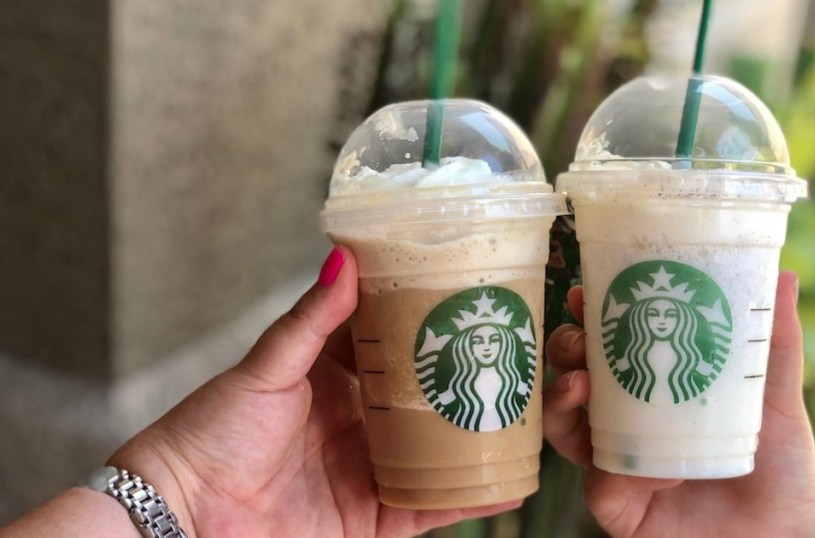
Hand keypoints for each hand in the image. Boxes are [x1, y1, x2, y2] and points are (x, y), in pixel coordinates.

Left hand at [109, 248, 518, 536]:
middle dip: (463, 378)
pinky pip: (431, 504)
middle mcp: (357, 421)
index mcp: (331, 378)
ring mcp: (369, 468)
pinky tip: (505, 479)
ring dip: (476, 435)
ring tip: (524, 413)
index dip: (427, 322)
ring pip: (438, 448)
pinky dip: (469, 495)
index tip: (467, 297)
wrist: (185, 514)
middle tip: (512, 352)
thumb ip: (311, 320)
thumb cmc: (210, 434)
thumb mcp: (266, 367)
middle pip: (423, 396)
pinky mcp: (374, 517)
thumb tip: (344, 257)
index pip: (391, 343)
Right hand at [543, 272, 814, 536]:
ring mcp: (615, 465)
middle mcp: (624, 424)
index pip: (604, 346)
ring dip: (559, 402)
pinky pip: (600, 485)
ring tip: (578, 385)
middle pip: (571, 379)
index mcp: (648, 388)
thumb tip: (784, 274)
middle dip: (563, 352)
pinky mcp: (618, 507)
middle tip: (578, 339)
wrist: (787, 529)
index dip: (587, 319)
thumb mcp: (774, 391)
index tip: (582, 293)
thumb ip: (774, 338)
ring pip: (562, 430)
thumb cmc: (780, 460)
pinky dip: (617, 472)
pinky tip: (652, 469)